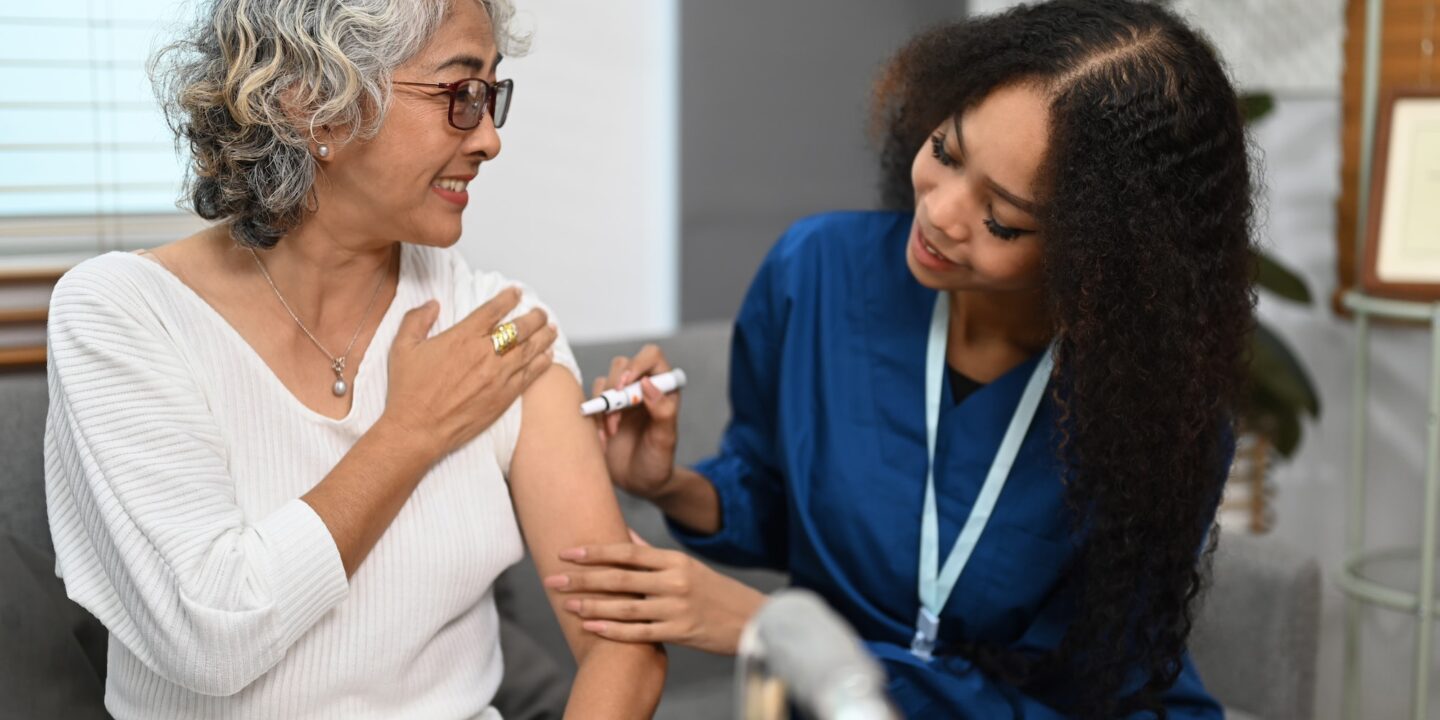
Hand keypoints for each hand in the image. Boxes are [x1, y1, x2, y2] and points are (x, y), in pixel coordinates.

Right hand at [382, 287, 556, 460]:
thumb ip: (417, 320)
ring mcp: (498, 376)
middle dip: (533, 316)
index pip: (493, 310)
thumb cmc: (409, 392)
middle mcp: (485, 354)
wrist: (418, 429)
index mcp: (462, 338)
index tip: (516, 292)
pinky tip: (548, 356)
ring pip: (530, 350)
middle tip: (540, 312)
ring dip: (543, 336)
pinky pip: (530, 375)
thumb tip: (433, 304)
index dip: (508, 298)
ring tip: (551, 329)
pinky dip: (542, 363)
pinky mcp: (505, 396)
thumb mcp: (402, 347)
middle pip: (519, 328)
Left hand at [545, 530, 764, 655]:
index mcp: (675, 560)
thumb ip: (654, 555)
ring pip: (625, 606)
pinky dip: (613, 631)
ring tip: (566, 605)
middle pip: (620, 578)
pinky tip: (592, 628)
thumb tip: (626, 538)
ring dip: (592, 606)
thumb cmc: (714, 592)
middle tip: (553, 579)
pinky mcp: (680, 632)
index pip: (628, 552)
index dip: (595, 552)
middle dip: (583, 578)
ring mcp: (676, 608)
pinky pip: (639, 632)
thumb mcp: (688, 567)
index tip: (567, 552)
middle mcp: (674, 581)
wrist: (750, 619)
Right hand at [592, 345, 679, 498]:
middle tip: (617, 414)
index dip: (638, 363)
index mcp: (663, 388)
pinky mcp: (603, 410)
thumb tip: (649, 384)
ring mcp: (621, 398)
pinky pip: (592, 401)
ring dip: (605, 405)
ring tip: (613, 432)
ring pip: (605, 381)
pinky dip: (594, 417)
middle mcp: (641, 387)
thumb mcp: (665, 439)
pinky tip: (604, 438)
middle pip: (623, 364)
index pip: (652, 357)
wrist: (639, 483)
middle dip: (616, 387)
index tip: (627, 384)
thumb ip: (663, 411)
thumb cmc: (658, 461)